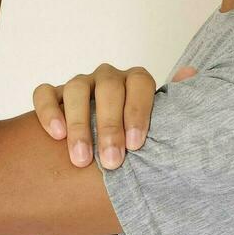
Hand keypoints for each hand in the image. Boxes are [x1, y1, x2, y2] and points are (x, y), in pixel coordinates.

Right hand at [33, 63, 197, 169]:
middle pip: (109, 89)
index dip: (138, 112)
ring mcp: (80, 84)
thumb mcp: (159, 125)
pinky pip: (44, 93)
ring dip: (78, 125)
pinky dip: (48, 111)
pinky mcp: (54, 95)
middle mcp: (108, 78)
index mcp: (136, 81)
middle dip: (110, 126)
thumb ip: (174, 104)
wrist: (107, 152)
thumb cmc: (136, 139)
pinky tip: (54, 135)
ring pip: (76, 90)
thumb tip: (189, 73)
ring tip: (81, 159)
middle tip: (111, 161)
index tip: (136, 145)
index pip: (140, 84)